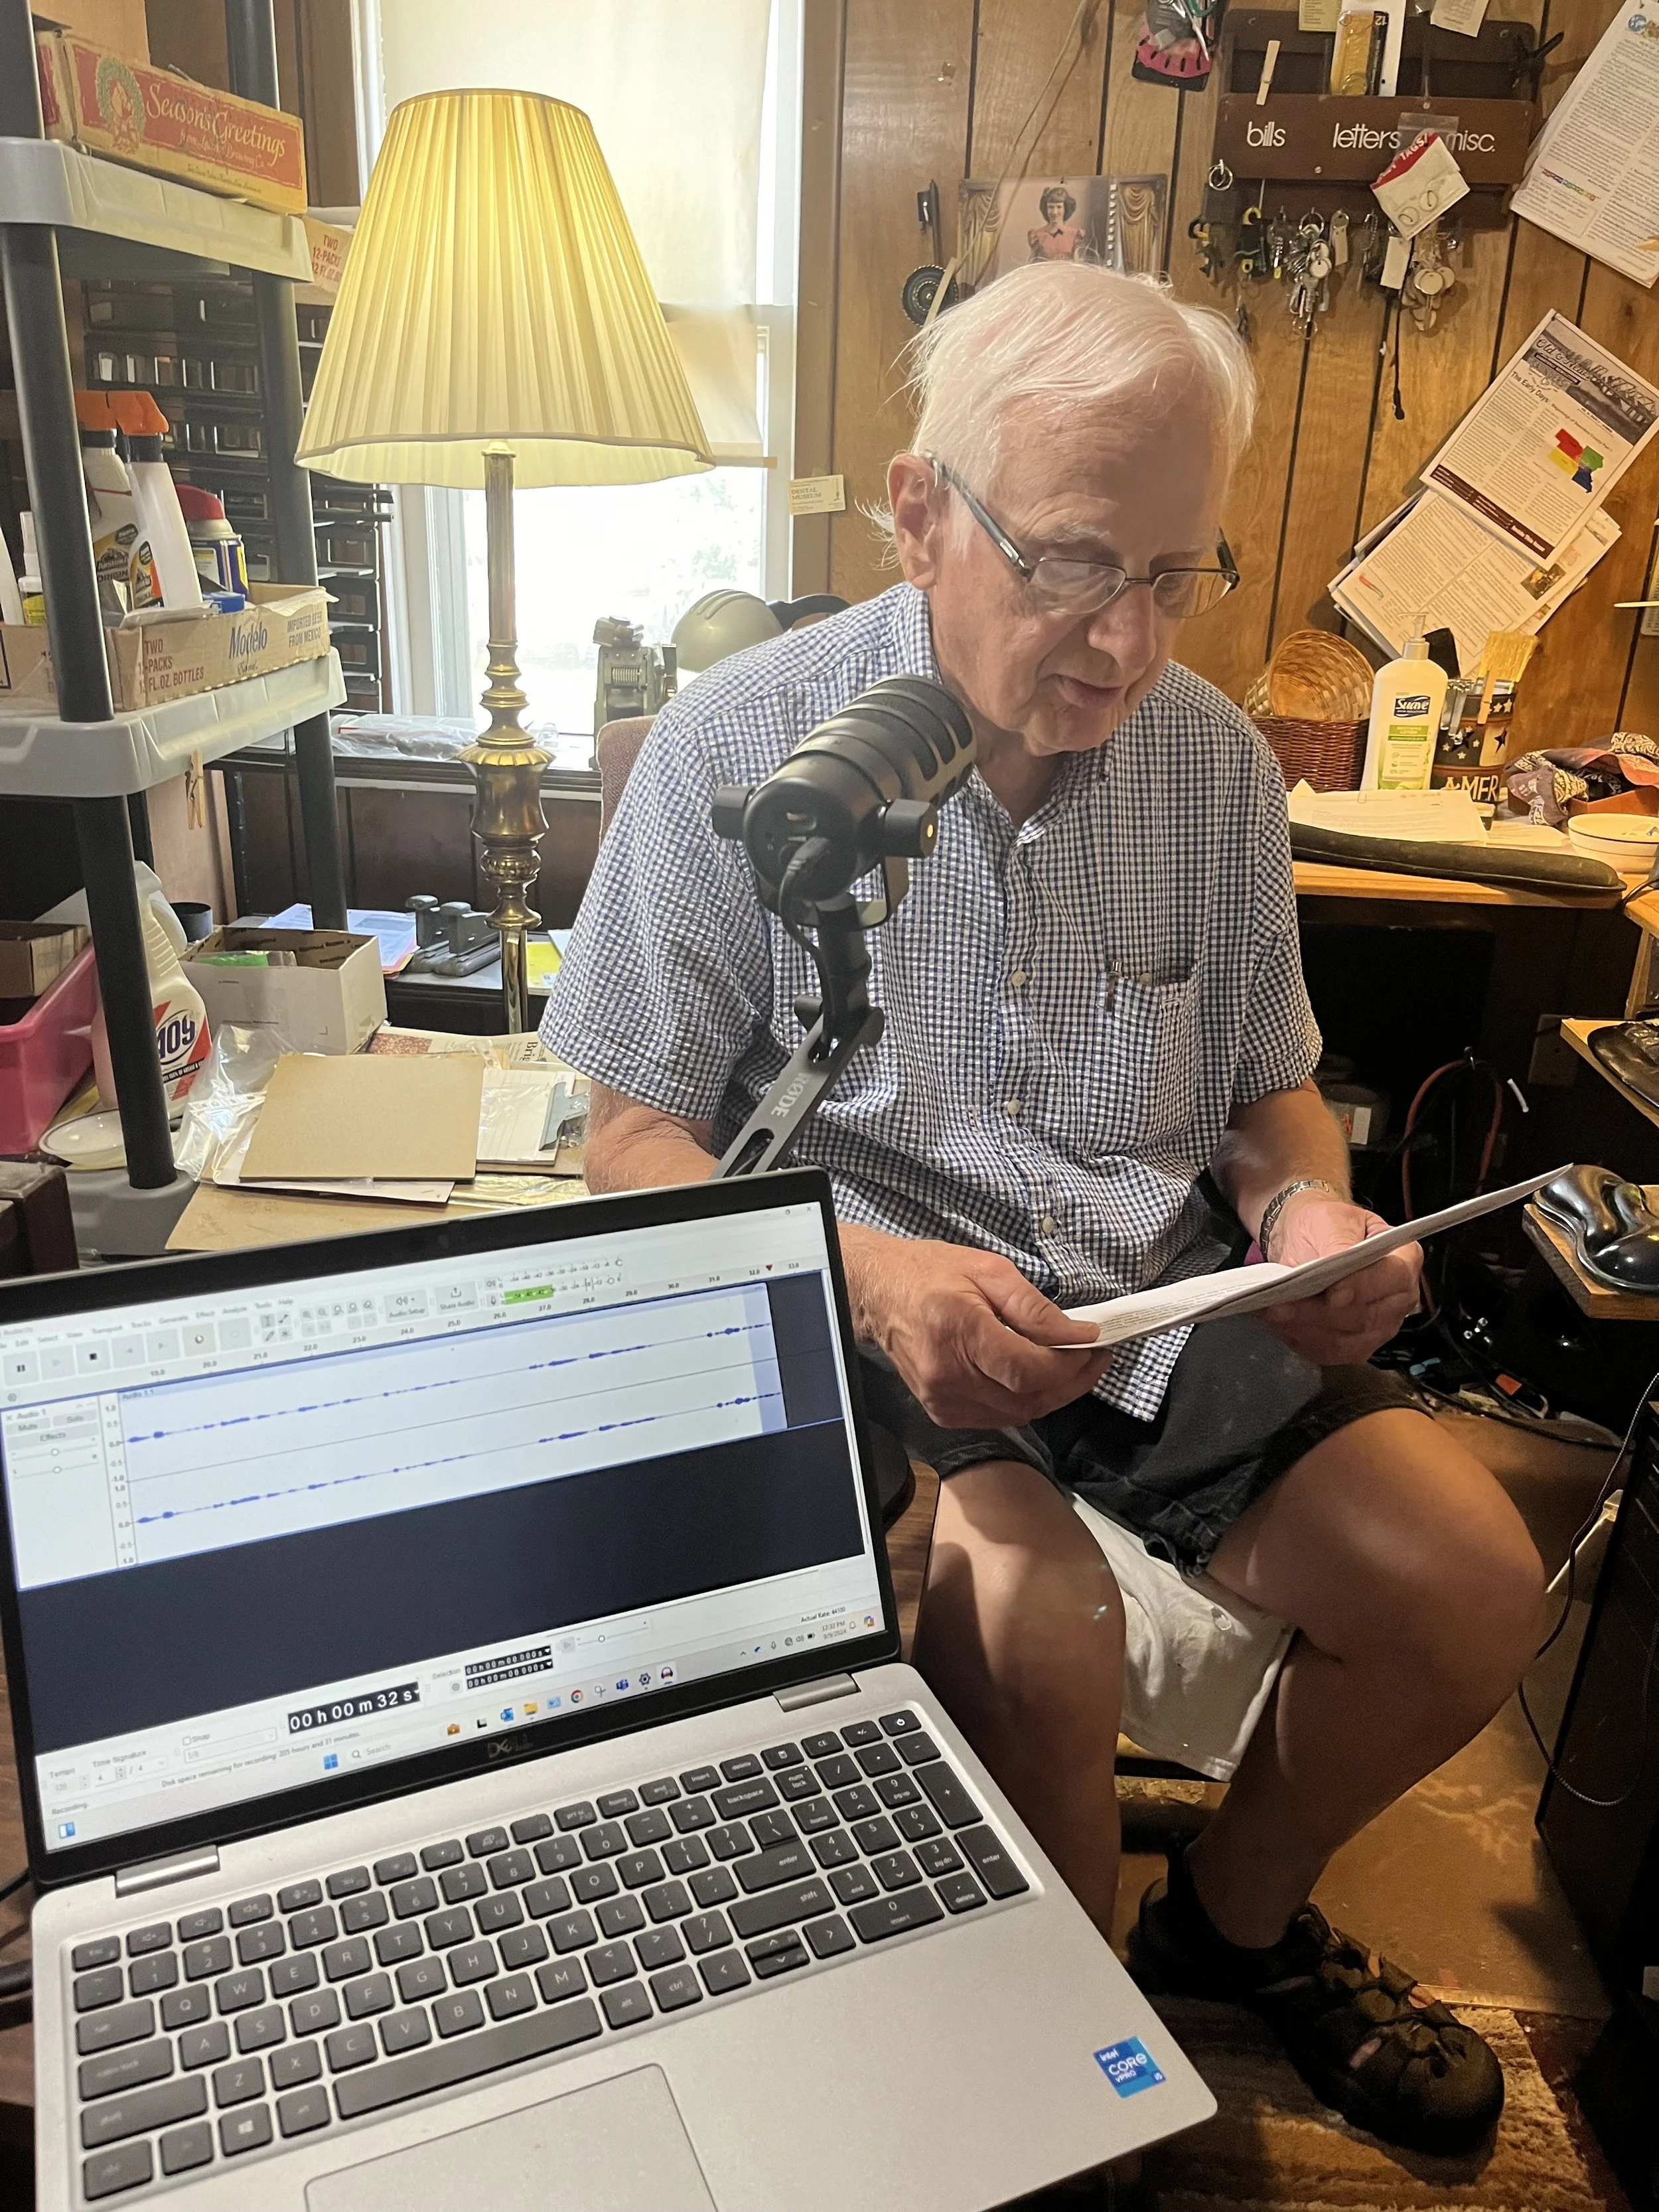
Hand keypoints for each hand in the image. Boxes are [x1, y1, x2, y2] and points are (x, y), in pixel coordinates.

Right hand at [843, 1230, 1110, 1428]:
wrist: (878, 1293)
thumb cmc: (930, 1272)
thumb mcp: (988, 1270)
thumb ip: (1034, 1308)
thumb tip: (1077, 1335)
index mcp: (958, 1331)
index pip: (1025, 1369)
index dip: (1068, 1365)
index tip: (1096, 1346)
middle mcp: (947, 1374)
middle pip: (1027, 1398)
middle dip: (1071, 1382)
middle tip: (1094, 1358)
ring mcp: (941, 1399)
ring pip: (1016, 1414)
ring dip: (1052, 1395)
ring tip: (1071, 1368)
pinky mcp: (940, 1411)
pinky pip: (997, 1418)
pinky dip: (1024, 1403)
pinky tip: (1035, 1380)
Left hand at [1256, 1194, 1421, 1364]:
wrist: (1309, 1241)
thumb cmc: (1325, 1227)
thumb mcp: (1332, 1221)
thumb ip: (1338, 1242)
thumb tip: (1336, 1263)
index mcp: (1404, 1259)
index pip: (1393, 1278)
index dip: (1363, 1287)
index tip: (1332, 1291)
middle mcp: (1397, 1299)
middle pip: (1365, 1316)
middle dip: (1320, 1312)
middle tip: (1285, 1303)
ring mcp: (1379, 1328)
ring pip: (1343, 1339)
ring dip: (1304, 1327)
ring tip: (1273, 1311)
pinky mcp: (1353, 1347)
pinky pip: (1326, 1351)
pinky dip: (1298, 1337)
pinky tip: (1276, 1322)